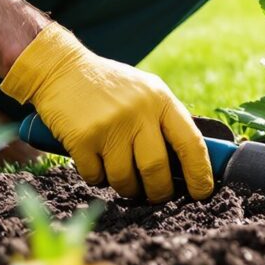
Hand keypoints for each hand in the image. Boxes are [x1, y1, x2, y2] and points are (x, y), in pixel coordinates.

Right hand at [1, 22, 213, 201]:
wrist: (61, 69)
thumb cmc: (109, 87)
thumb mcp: (145, 92)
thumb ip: (164, 121)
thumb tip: (187, 167)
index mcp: (161, 99)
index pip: (191, 143)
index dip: (199, 173)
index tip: (202, 193)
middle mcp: (138, 111)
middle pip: (157, 169)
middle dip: (158, 191)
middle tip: (155, 195)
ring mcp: (110, 125)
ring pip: (125, 179)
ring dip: (125, 187)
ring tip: (121, 175)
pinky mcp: (82, 138)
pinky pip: (96, 177)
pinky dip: (96, 177)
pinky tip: (94, 161)